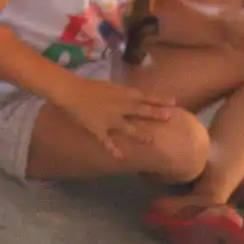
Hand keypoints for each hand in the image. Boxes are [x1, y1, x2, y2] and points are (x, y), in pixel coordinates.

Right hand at [55, 79, 174, 159]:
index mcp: (121, 93)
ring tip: (150, 139)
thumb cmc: (88, 86)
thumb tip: (135, 99)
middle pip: (140, 110)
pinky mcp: (98, 128)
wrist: (69, 90)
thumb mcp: (109, 86)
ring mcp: (109, 118)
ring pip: (127, 127)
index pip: (144, 95)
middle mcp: (118, 106)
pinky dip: (113, 149)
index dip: (159, 99)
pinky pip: (106, 140)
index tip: (174, 102)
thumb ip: (123, 94)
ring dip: (139, 133)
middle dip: (154, 113)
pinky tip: (121, 157)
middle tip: (168, 117)